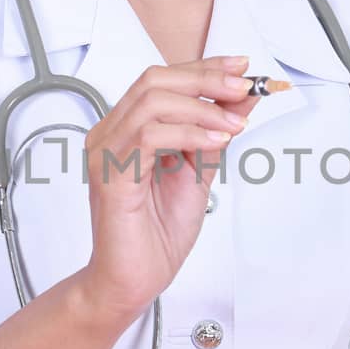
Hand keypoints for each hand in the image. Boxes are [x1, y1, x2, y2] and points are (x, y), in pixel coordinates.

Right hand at [77, 54, 261, 318]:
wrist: (133, 280)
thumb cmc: (156, 235)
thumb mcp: (197, 173)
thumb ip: (212, 135)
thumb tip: (240, 99)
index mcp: (126, 130)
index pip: (161, 81)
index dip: (204, 68)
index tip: (241, 68)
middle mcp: (110, 135)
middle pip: (154, 81)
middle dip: (205, 79)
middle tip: (243, 88)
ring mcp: (106, 153)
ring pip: (152, 102)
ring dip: (202, 107)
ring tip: (234, 123)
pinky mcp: (111, 176)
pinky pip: (149, 137)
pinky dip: (188, 133)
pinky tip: (215, 141)